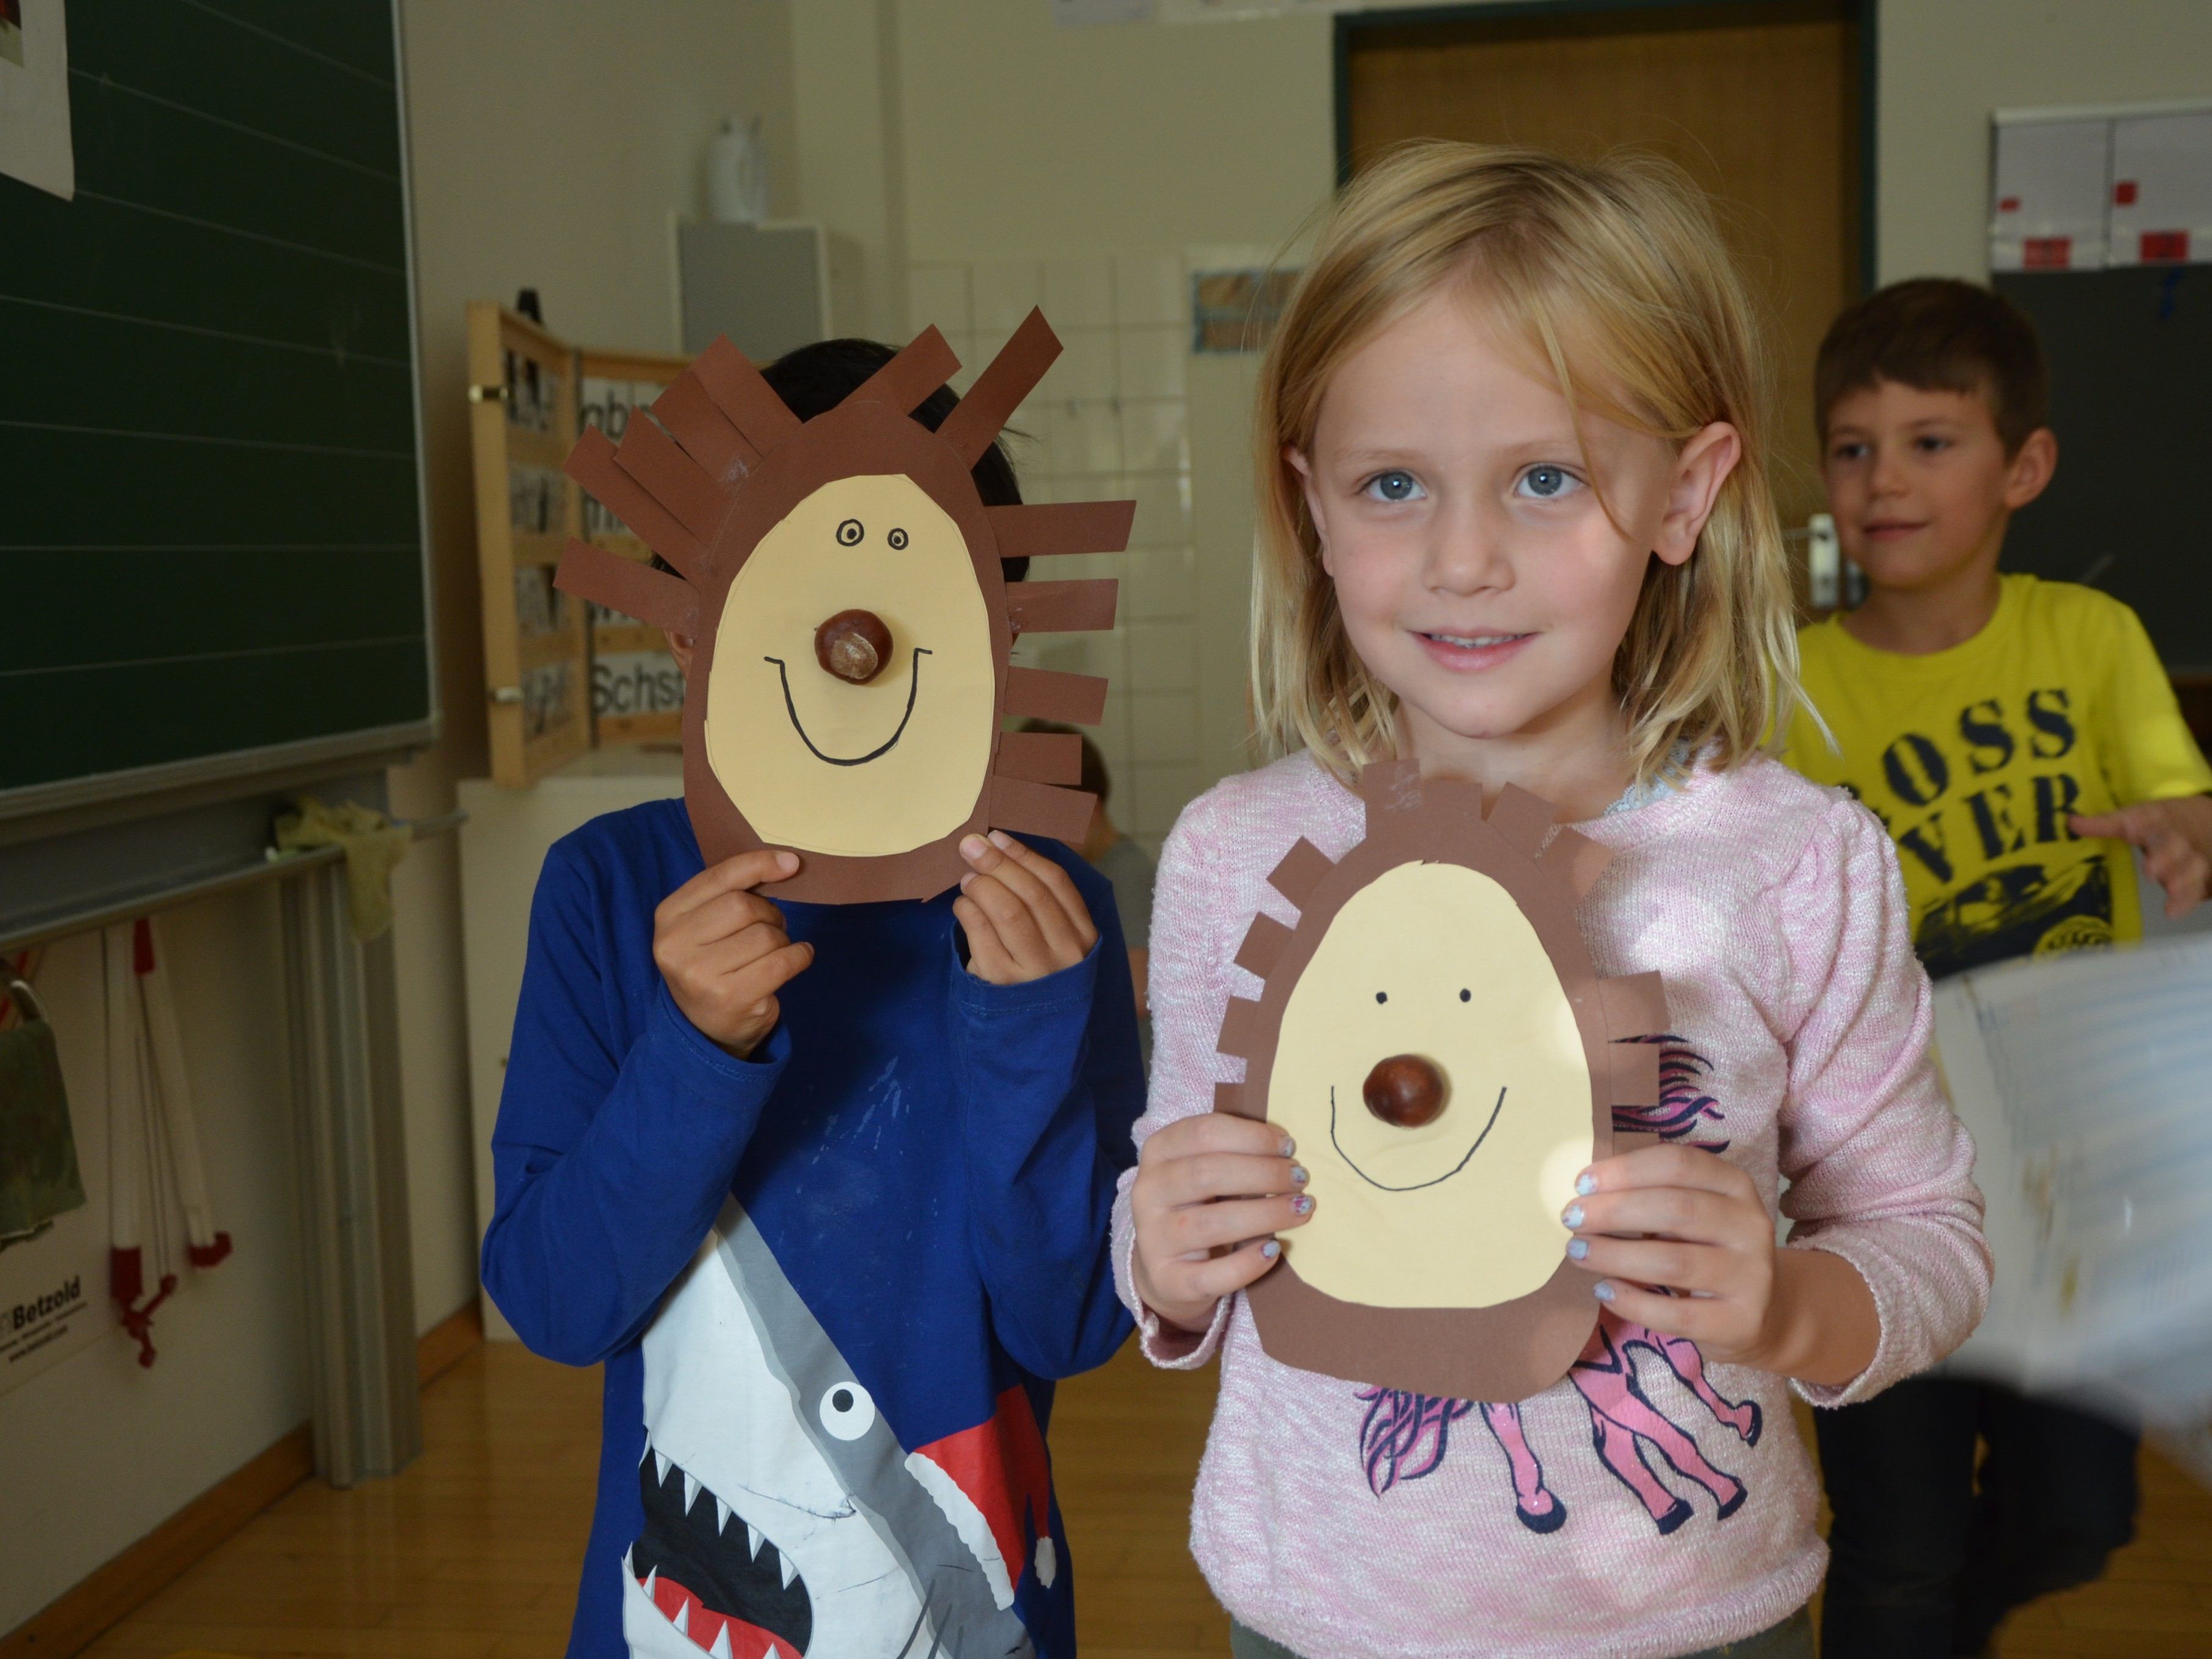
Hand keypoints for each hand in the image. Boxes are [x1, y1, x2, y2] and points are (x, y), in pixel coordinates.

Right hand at [653, 849, 813, 1057]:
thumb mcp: (707, 924)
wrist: (705, 1029)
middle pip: (745, 906)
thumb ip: (734, 891)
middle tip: (771, 929)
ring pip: (766, 935)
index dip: (759, 864)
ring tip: (771, 953)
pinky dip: (799, 956)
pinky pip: (782, 962)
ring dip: (782, 940)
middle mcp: (675, 945)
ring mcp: (700, 975)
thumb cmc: (713, 964)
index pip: (719, 877)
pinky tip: (795, 959)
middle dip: (770, 914)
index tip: (791, 863)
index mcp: (668, 916)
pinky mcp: (729, 998)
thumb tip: (788, 862)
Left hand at [954, 830, 1097, 984]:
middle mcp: (1065, 952)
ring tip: (968, 879)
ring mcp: (1034, 970)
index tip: (999, 837)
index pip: (1057, 882)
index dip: (1025, 855)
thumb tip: (999, 850)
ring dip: (982, 885)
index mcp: (1084, 935)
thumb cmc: (1038, 975)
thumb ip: (1039, 903)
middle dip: (997, 862)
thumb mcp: (1055, 942)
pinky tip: (963, 905)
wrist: (1028, 1033)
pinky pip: (981, 934)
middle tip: (971, 846)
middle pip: (1031, 893)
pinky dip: (967, 911)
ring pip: (1007, 911)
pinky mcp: (1002, 982)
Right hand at [1129, 1114, 1310, 1333]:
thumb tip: (1286, 1150)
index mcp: (1158, 1152)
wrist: (1166, 1268)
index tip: (1289, 1146)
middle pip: (1208, 1173)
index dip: (1252, 1136)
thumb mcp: (1203, 1170)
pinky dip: (1249, 1262)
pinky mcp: (1169, 1280)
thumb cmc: (1197, 1205)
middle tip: (1300, 1178)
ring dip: (1267, 1213)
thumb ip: (1233, 1154)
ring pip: (1213, 1223)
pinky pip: (1213, 1274)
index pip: (1204, 1132)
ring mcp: (1154, 1239)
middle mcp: (1148, 1192)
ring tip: (1301, 1209)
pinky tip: (1274, 1250)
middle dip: (1265, 1173)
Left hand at [1562, 1144, 1875, 1385]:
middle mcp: (1750, 1227)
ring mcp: (1751, 1276)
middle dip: (1614, 1211)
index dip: (1627, 1169)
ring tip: (1577, 1251)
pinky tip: (1604, 1290)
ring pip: (1674, 1261)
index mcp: (1736, 1187)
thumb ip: (1654, 1196)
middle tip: (1571, 1217)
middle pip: (1676, 1208)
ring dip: (1615, 1255)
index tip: (1582, 1182)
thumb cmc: (1710, 1250)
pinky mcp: (1740, 1322)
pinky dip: (1633, 1301)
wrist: (1767, 1313)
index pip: (1680, 1164)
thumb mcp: (1696, 1214)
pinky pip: (1677, 1314)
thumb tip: (1586, 1191)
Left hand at [2072, 795, 2211, 916]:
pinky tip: (2172, 911)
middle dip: (2165, 856)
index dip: (2138, 823)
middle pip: (2174, 845)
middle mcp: (2175, 838)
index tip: (2130, 828)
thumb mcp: (2134, 817)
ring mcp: (2191, 857)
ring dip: (2180, 879)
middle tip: (2151, 870)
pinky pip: (2197, 888)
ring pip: (2191, 866)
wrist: (2202, 823)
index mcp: (2157, 820)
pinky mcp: (2198, 876)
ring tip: (2170, 890)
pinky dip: (2185, 901)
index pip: (2148, 818)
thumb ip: (2104, 823)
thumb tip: (2071, 823)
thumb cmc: (2157, 824)